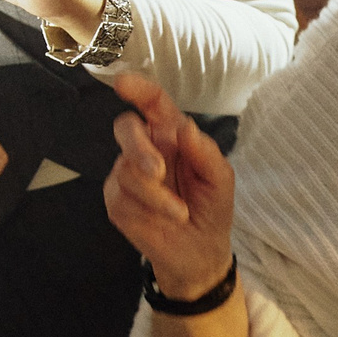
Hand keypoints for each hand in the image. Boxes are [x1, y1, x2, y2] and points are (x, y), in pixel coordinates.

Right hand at [104, 72, 235, 300]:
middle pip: (125, 128)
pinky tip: (164, 219)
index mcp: (171, 135)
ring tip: (180, 212)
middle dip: (138, 147)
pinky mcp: (117, 201)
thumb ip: (204, 151)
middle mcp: (146, 149)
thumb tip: (184, 127)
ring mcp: (127, 175)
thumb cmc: (212, 209)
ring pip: (126, 170)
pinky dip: (147, 209)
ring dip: (156, 194)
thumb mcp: (220, 179)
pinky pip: (121, 197)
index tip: (123, 84)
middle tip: (159, 171)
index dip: (138, 89)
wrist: (201, 253)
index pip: (152, 104)